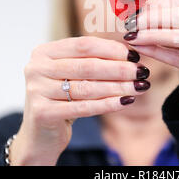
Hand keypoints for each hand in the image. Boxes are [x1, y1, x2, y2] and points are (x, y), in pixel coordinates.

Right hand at [10, 36, 149, 164]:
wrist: (41, 133)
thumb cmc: (62, 98)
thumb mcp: (72, 74)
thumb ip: (93, 60)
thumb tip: (130, 54)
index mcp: (44, 51)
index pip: (84, 45)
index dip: (112, 49)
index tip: (135, 55)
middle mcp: (36, 68)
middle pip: (87, 65)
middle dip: (119, 68)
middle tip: (142, 71)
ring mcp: (36, 90)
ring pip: (87, 87)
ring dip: (118, 87)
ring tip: (139, 87)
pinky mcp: (42, 112)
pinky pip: (83, 107)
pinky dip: (108, 104)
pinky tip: (126, 101)